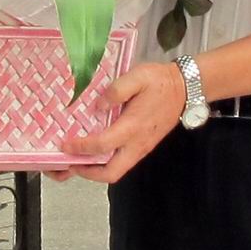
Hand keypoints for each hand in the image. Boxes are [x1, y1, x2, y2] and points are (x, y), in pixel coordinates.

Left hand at [60, 62, 185, 184]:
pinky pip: (122, 163)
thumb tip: (98, 106)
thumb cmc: (160, 82)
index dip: (81, 147)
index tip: (65, 144)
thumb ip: (116, 90)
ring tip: (78, 160)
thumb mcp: (138, 76)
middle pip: (111, 173)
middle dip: (87, 173)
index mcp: (133, 126)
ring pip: (116, 171)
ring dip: (95, 171)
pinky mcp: (143, 147)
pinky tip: (95, 151)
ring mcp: (141, 148)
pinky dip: (105, 163)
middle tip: (70, 163)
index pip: (102, 145)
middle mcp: (137, 143)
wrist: (185, 89)